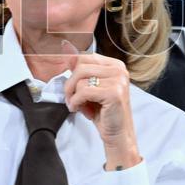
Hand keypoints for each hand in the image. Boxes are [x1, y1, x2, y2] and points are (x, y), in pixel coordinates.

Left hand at [61, 40, 140, 169]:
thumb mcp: (91, 87)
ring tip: (78, 106)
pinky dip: (76, 102)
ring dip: (73, 95)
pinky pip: (83, 91)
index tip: (70, 85)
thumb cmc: (104, 112)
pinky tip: (80, 110)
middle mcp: (119, 69)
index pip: (85, 57)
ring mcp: (118, 80)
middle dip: (70, 84)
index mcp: (115, 65)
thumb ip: (81, 71)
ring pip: (80, 79)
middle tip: (70, 99)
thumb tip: (65, 50)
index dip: (72, 71)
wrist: (118, 135)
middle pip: (81, 66)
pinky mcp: (114, 93)